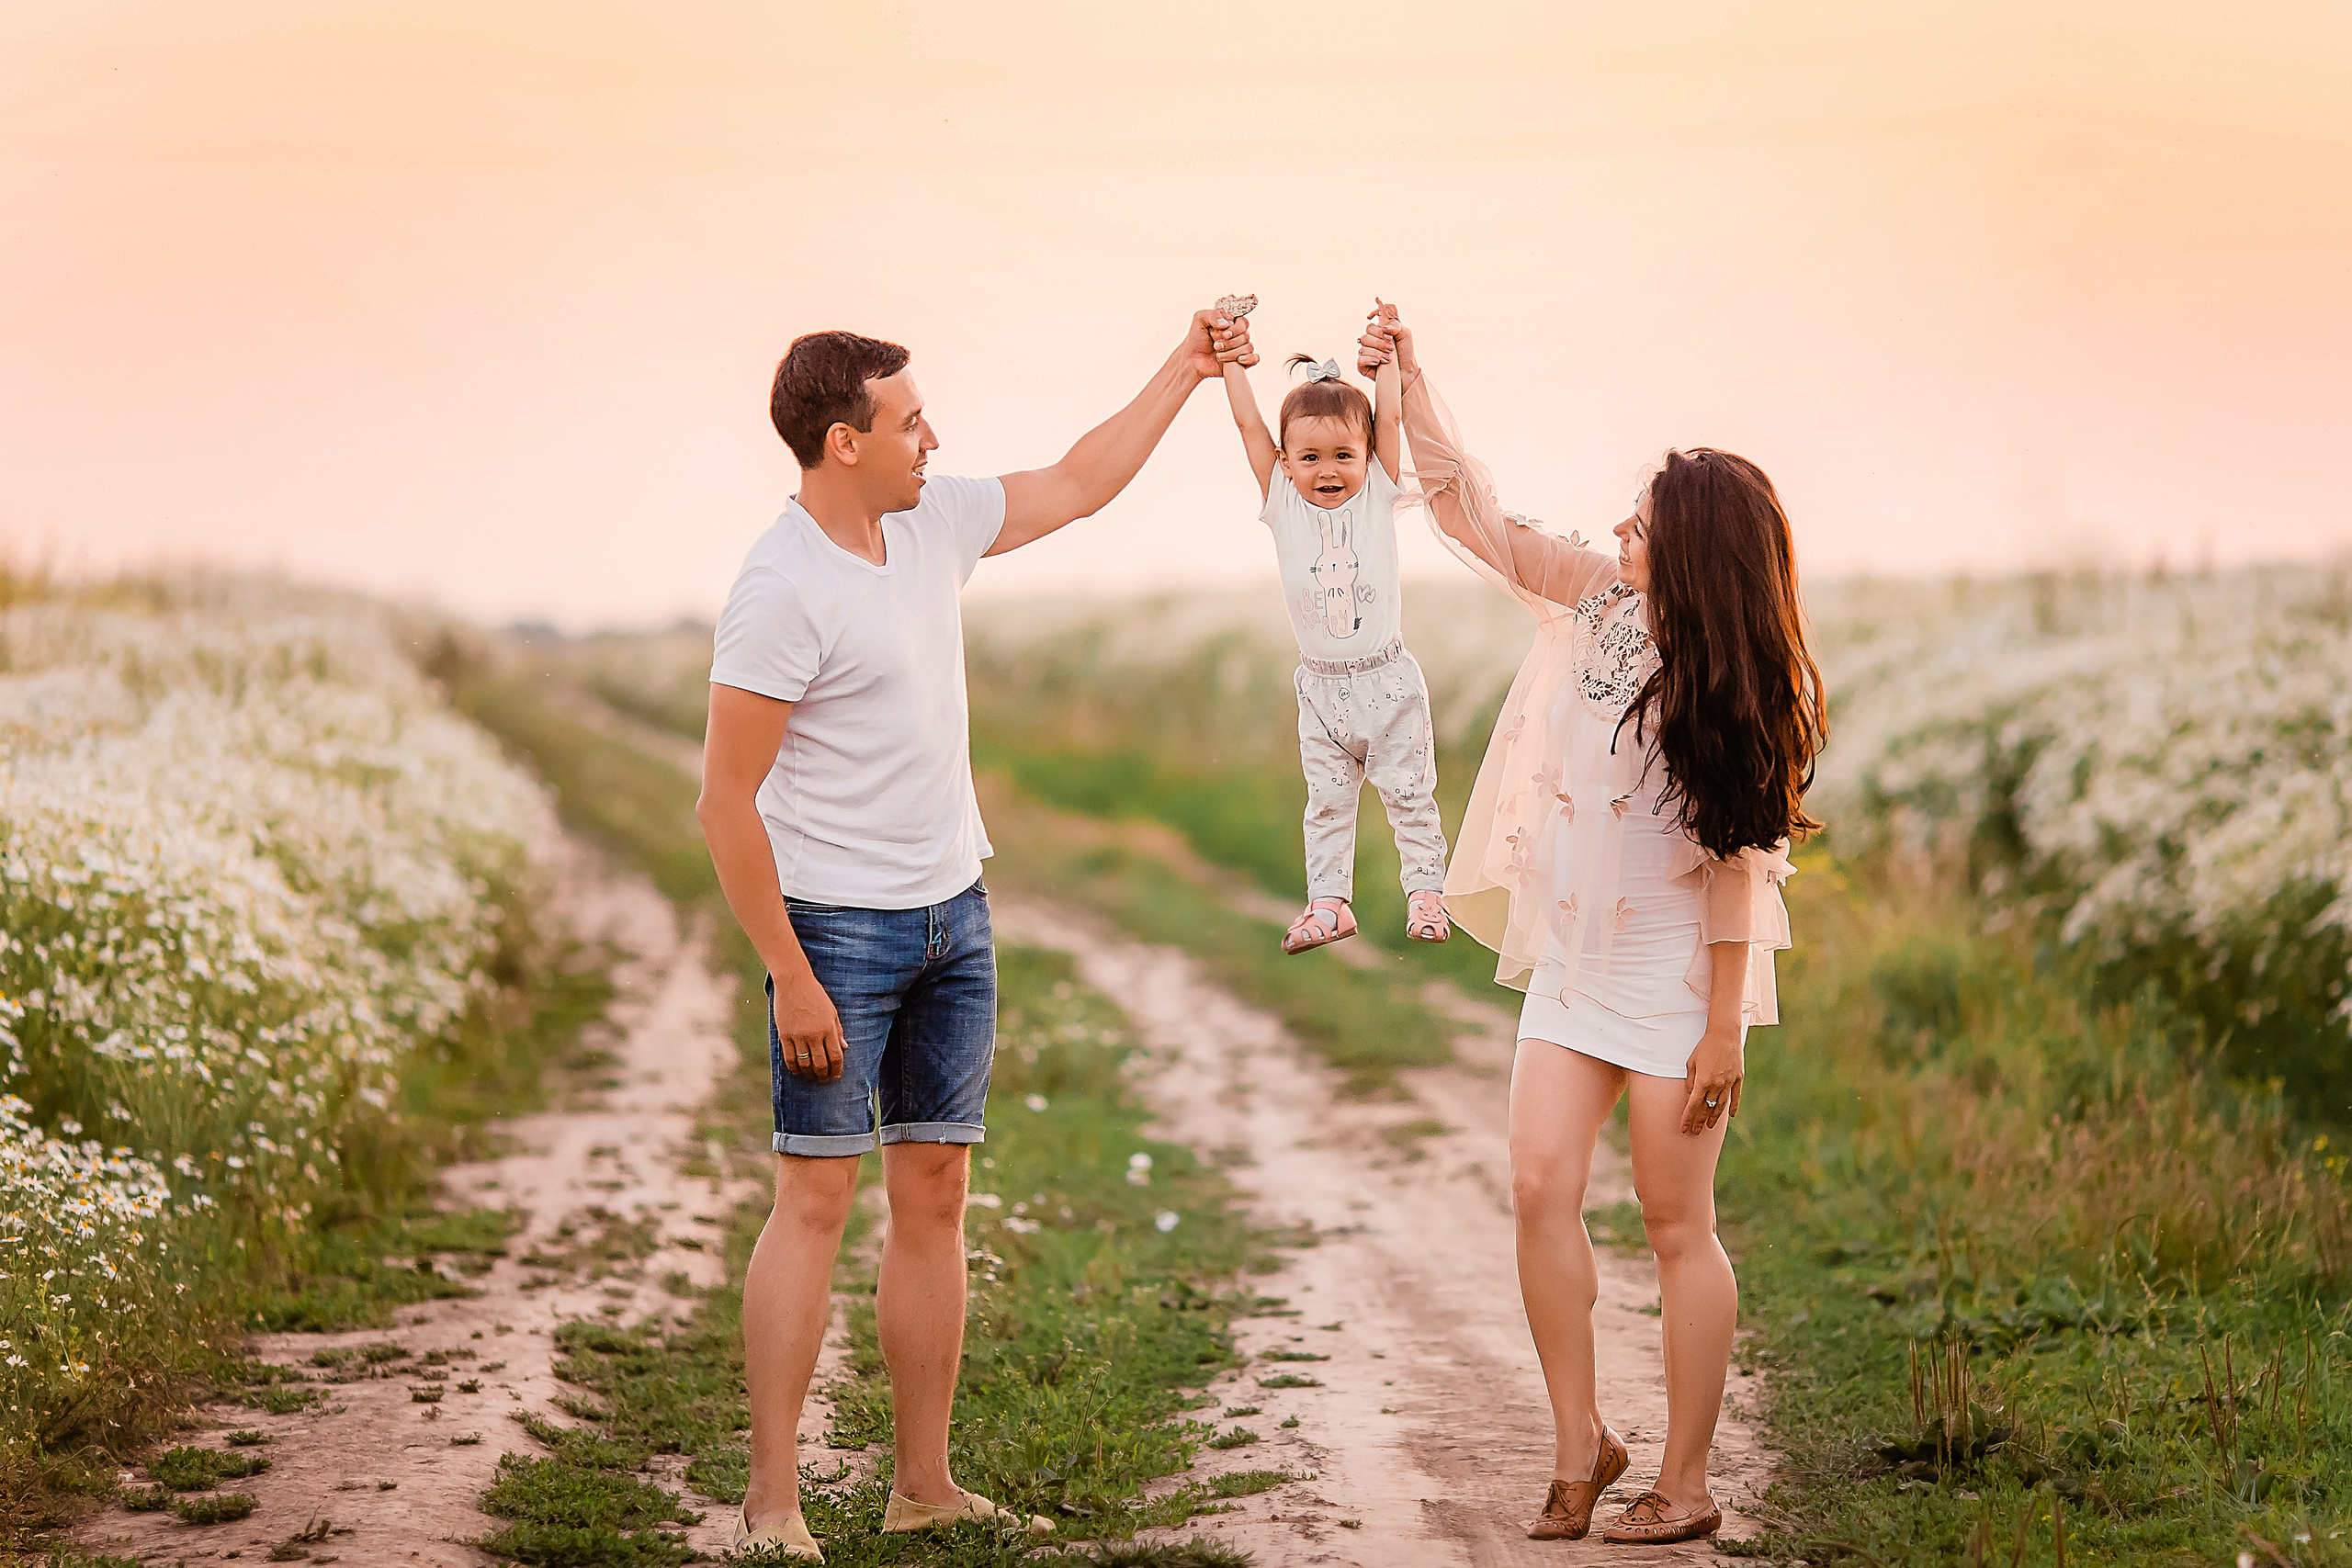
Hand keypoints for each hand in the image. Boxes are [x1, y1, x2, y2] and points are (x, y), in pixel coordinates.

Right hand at [772, 967, 846, 1082]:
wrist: (794, 982)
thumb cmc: (815, 995)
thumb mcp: (831, 1011)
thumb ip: (838, 1031)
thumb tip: (844, 1048)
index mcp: (829, 1028)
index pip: (835, 1056)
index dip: (836, 1069)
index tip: (836, 1076)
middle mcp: (814, 1034)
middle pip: (821, 1064)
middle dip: (823, 1075)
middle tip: (823, 1080)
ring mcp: (799, 1035)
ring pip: (805, 1064)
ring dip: (809, 1074)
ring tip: (811, 1076)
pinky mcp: (785, 1035)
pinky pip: (789, 1058)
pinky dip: (794, 1068)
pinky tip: (797, 1070)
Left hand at [1190, 307, 1256, 378]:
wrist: (1193, 359)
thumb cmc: (1197, 338)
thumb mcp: (1199, 320)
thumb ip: (1212, 315)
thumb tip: (1227, 324)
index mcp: (1232, 322)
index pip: (1243, 322)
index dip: (1236, 329)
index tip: (1224, 334)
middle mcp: (1239, 334)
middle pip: (1246, 336)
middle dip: (1230, 343)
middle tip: (1215, 346)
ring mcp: (1241, 348)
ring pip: (1248, 348)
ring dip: (1232, 353)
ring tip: (1218, 355)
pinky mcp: (1242, 361)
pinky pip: (1255, 358)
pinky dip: (1249, 359)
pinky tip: (1239, 360)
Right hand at [1357, 298, 1415, 378]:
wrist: (1405, 372)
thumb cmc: (1405, 354)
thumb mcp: (1406, 336)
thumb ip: (1396, 327)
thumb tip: (1383, 327)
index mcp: (1383, 328)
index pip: (1377, 314)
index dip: (1376, 311)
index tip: (1374, 315)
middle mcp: (1373, 337)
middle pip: (1369, 329)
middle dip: (1380, 339)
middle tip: (1391, 347)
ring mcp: (1366, 350)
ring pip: (1364, 343)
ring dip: (1377, 351)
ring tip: (1388, 359)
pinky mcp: (1362, 363)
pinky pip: (1360, 357)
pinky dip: (1370, 359)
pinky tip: (1378, 363)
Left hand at [1680, 1025, 1742, 1134]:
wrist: (1724, 1035)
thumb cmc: (1704, 1046)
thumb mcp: (1691, 1062)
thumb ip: (1690, 1080)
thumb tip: (1690, 1095)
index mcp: (1702, 1081)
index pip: (1693, 1105)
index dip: (1688, 1118)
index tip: (1684, 1128)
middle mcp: (1716, 1085)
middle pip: (1706, 1109)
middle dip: (1699, 1122)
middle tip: (1694, 1132)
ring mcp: (1728, 1083)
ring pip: (1721, 1105)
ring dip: (1714, 1117)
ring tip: (1709, 1127)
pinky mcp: (1738, 1078)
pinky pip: (1735, 1096)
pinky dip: (1733, 1107)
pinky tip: (1731, 1116)